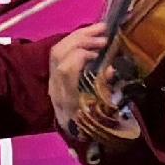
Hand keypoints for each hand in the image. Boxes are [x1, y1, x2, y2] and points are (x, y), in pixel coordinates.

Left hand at [44, 24, 134, 145]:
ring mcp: (52, 80)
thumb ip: (106, 91)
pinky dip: (75, 40)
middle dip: (81, 39)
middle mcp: (55, 86)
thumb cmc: (94, 124)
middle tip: (104, 35)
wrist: (76, 135)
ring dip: (79, 36)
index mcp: (66, 98)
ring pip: (57, 50)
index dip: (81, 55)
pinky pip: (60, 52)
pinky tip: (91, 35)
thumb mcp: (104, 112)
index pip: (65, 70)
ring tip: (101, 29)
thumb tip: (111, 69)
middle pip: (58, 55)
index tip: (102, 51)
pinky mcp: (54, 75)